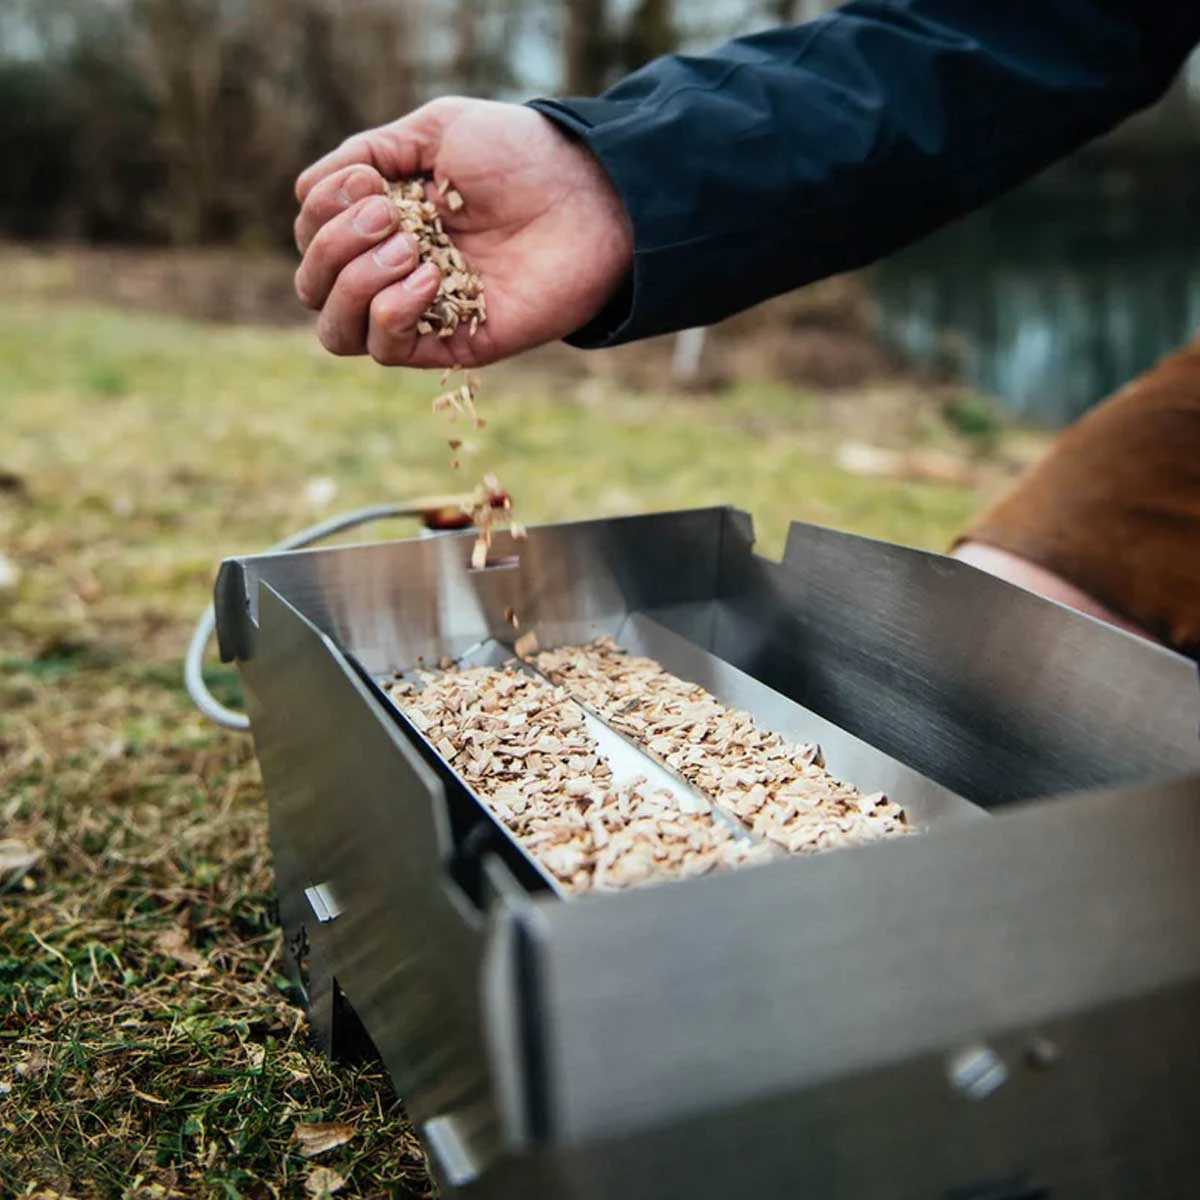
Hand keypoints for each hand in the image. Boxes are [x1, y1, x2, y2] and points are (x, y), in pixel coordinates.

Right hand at [293, 98, 634, 368]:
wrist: (587, 195)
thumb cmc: (519, 158)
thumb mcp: (433, 131)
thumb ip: (365, 153)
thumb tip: (309, 193)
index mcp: (384, 223)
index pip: (312, 236)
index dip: (322, 211)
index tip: (370, 181)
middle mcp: (393, 271)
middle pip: (312, 287)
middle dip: (334, 246)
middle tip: (390, 215)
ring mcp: (421, 312)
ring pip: (336, 331)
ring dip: (354, 282)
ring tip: (410, 248)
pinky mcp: (452, 343)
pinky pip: (386, 350)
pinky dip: (391, 311)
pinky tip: (430, 277)